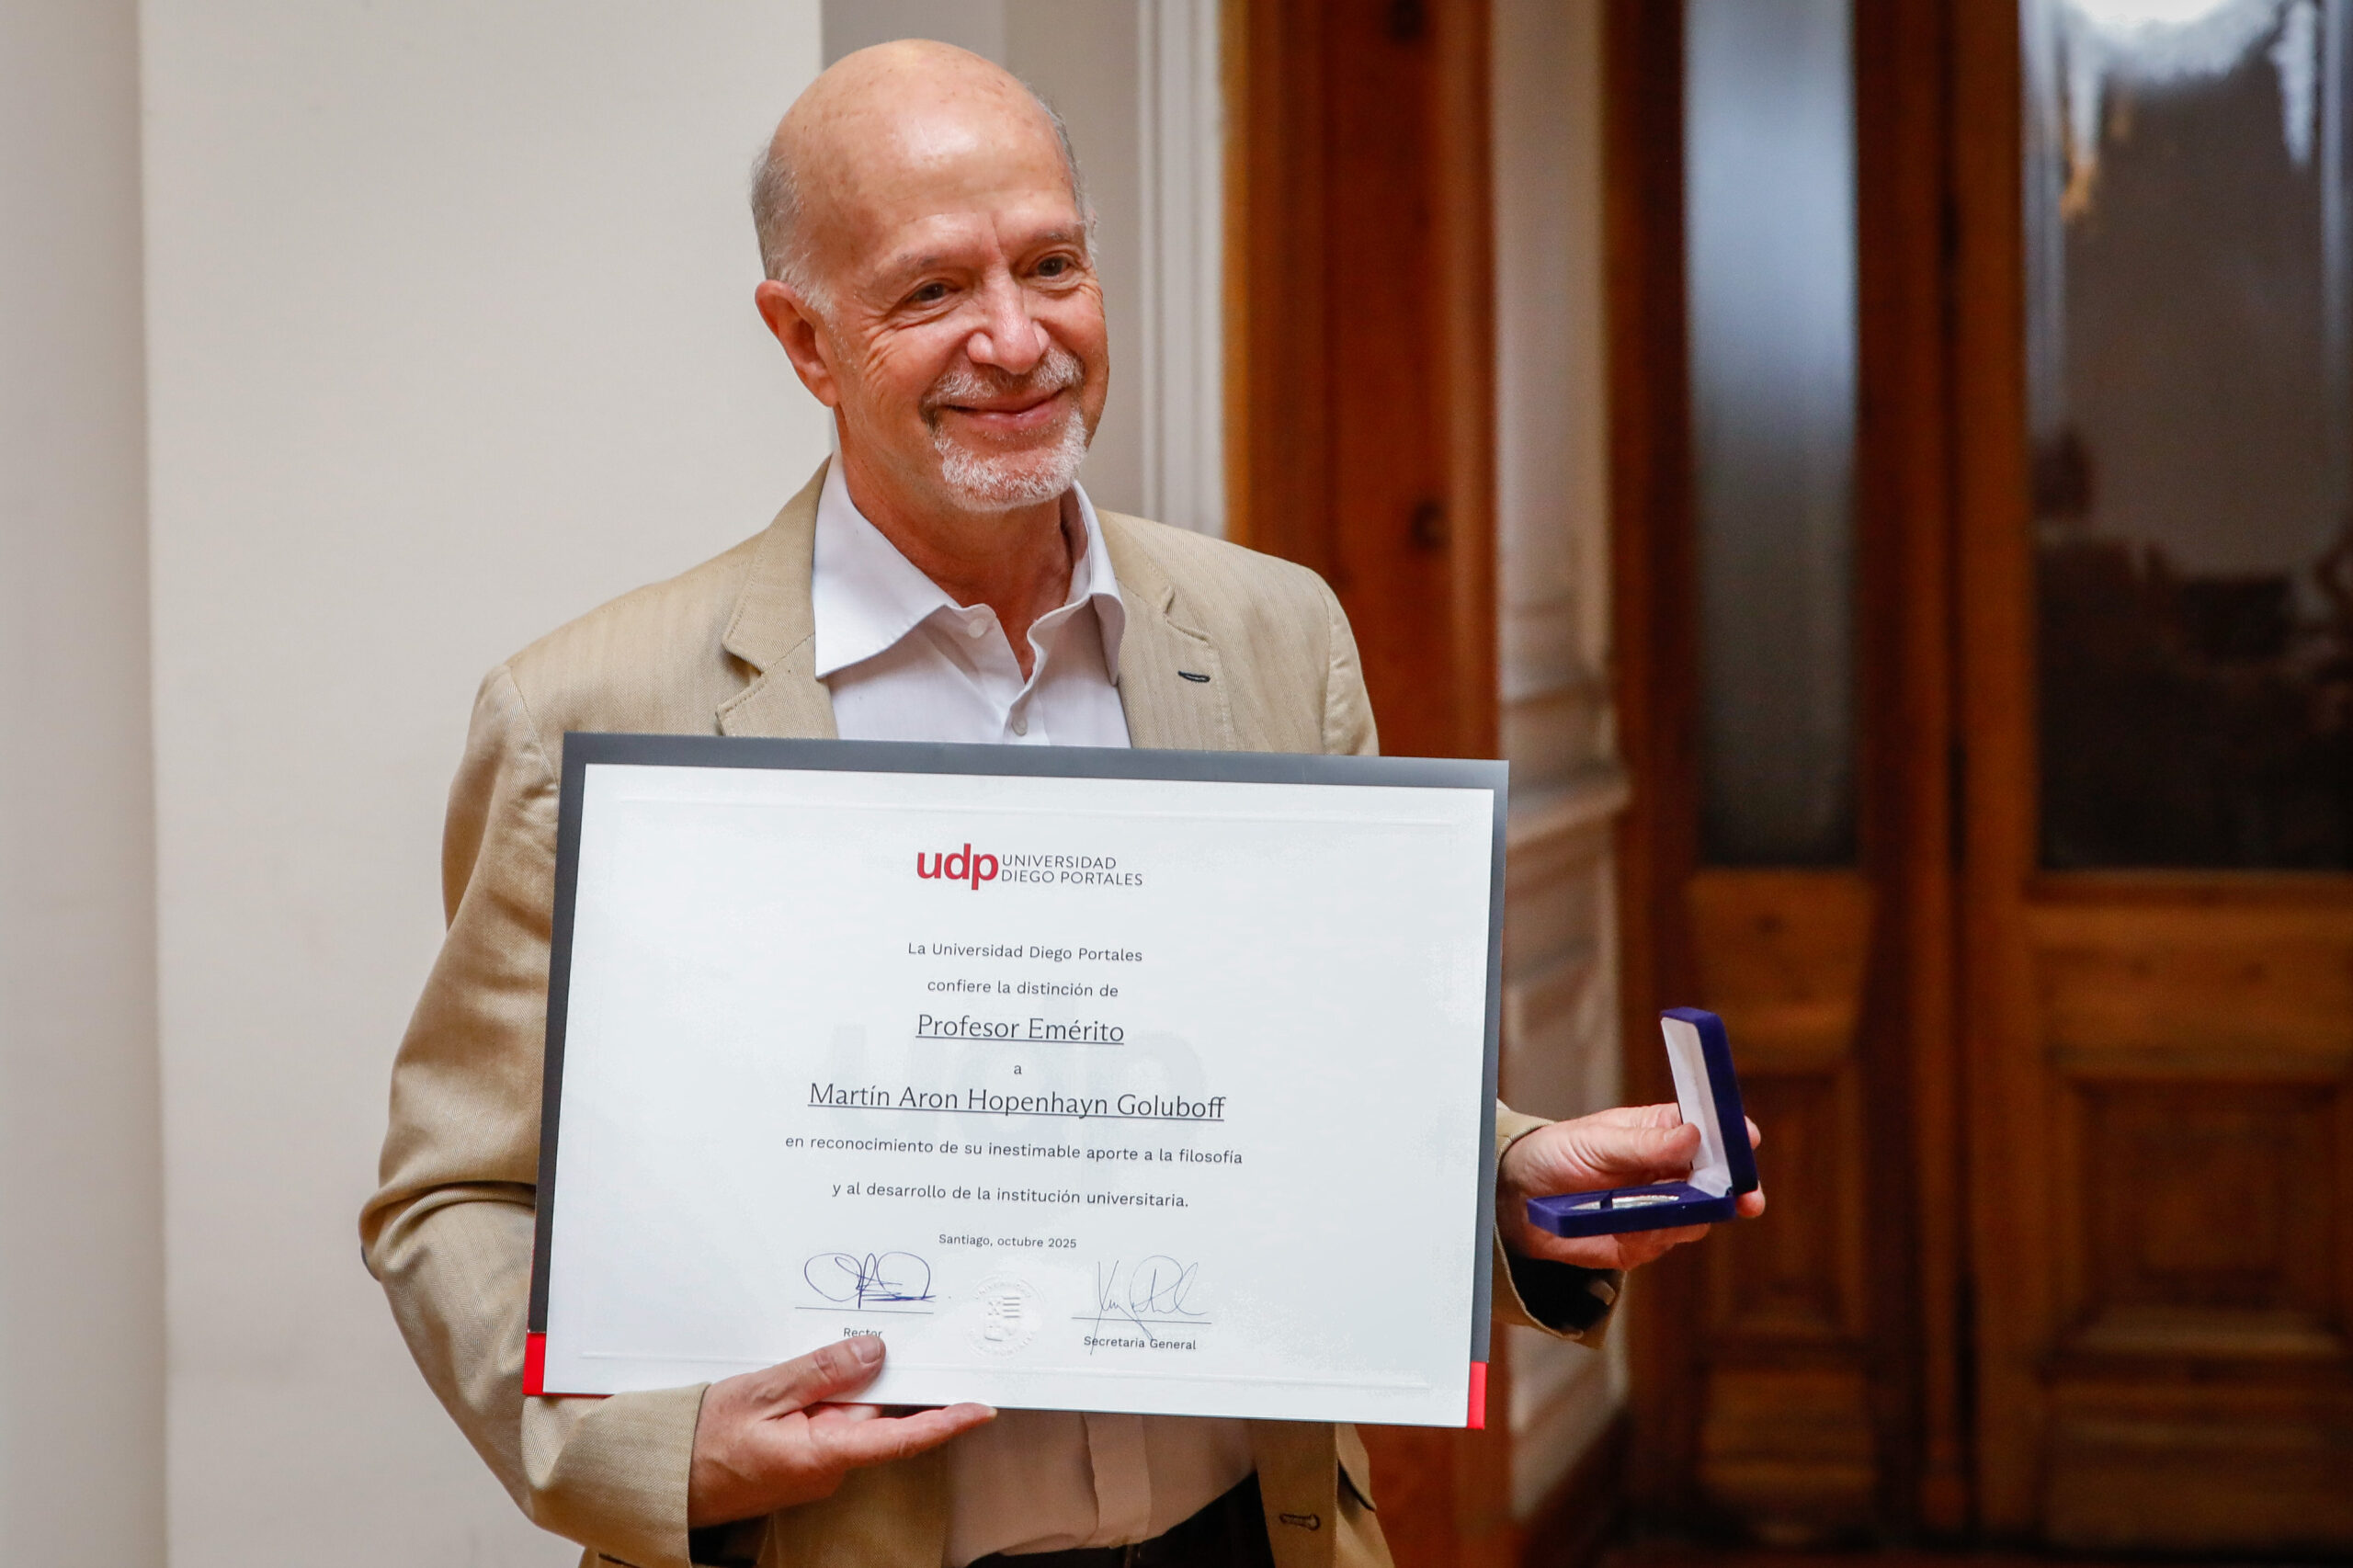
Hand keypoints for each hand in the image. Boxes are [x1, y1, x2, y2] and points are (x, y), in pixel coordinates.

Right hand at [687, 1335, 994, 1526]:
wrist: (661, 1478)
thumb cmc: (701, 1442)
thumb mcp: (761, 1394)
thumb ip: (821, 1372)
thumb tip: (875, 1351)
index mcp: (824, 1455)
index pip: (902, 1439)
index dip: (947, 1422)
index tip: (982, 1407)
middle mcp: (829, 1467)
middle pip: (880, 1416)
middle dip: (892, 1378)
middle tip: (911, 1335)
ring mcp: (816, 1464)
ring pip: (854, 1415)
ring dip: (854, 1383)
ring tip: (849, 1342)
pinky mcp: (803, 1457)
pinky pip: (831, 1420)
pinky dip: (833, 1394)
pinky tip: (818, 1369)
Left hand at [1496, 1104, 1764, 1271]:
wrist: (1520, 1199)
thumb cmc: (1557, 1154)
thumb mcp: (1597, 1140)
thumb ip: (1645, 1144)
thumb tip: (1693, 1135)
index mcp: (1661, 1132)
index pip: (1708, 1130)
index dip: (1731, 1133)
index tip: (1746, 1138)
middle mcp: (1669, 1171)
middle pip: (1718, 1179)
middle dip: (1736, 1188)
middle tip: (1745, 1196)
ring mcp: (1661, 1207)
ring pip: (1699, 1215)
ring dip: (1692, 1213)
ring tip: (1664, 1206)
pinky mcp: (1645, 1241)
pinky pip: (1665, 1241)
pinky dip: (1655, 1235)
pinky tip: (1631, 1226)